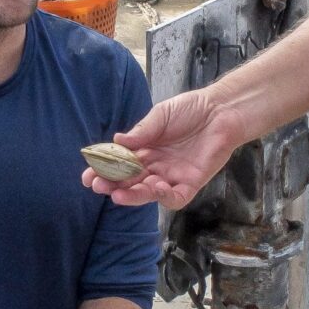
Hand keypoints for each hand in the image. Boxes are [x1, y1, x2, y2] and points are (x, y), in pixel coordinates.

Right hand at [81, 89, 241, 210]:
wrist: (220, 110)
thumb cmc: (190, 110)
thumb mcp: (160, 116)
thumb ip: (141, 131)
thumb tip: (117, 140)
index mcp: (145, 150)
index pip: (119, 165)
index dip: (104, 172)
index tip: (88, 176)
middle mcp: (156, 167)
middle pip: (131, 182)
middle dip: (113, 186)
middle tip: (99, 187)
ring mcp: (173, 176)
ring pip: (149, 193)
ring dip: (134, 195)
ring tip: (120, 193)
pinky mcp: (191, 182)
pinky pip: (176, 198)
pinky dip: (165, 197)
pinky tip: (156, 188)